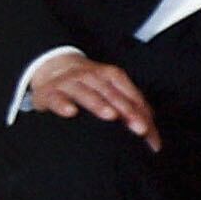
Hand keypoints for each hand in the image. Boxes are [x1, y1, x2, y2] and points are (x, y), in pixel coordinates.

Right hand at [26, 52, 155, 148]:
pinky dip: (63, 104)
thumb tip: (151, 132)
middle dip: (127, 111)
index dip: (142, 114)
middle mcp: (92, 76)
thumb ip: (130, 107)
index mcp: (111, 76)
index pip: (131, 95)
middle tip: (139, 128)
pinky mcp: (49, 92)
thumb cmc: (88, 85)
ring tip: (111, 115)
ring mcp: (70, 83)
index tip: (149, 133)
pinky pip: (56, 98)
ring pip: (86, 93)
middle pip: (112, 94)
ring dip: (99, 104)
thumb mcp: (110, 89)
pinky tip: (71, 112)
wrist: (52, 67)